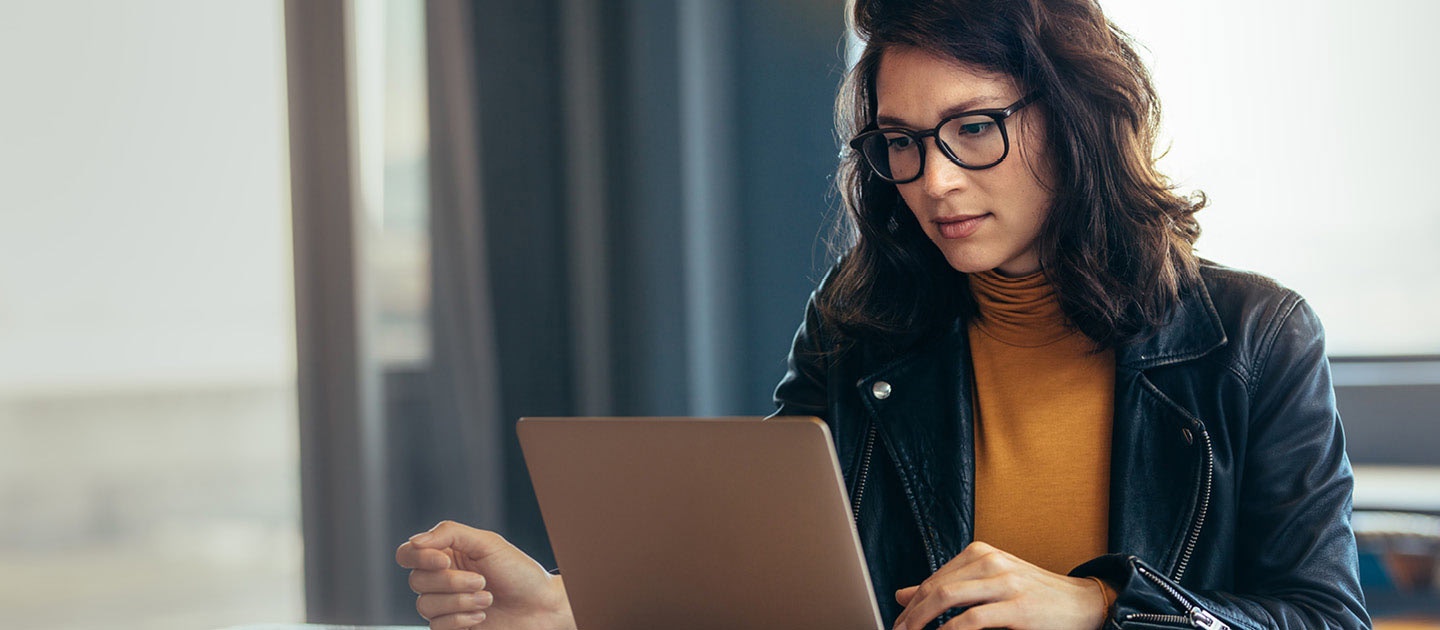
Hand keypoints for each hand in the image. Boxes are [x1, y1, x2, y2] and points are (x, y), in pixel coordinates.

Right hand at [395, 520, 575, 629]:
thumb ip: (449, 533)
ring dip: (460, 602)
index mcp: (446, 554)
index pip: (408, 554)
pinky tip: (482, 615)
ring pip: (425, 605)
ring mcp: (445, 605)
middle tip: (483, 581)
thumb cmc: (518, 572)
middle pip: (416, 581)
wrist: (541, 607)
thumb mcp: (487, 543)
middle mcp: (441, 579)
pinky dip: (460, 620)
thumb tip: (415, 541)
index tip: (445, 560)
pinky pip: (436, 626)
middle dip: (451, 582)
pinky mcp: (451, 628)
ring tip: (487, 598)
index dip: (419, 558)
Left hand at [892, 542, 1107, 629]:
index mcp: (981, 553)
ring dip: (922, 621)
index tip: (899, 622)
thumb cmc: (1035, 595)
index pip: (934, 579)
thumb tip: (902, 595)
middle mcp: (991, 561)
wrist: (1084, 603)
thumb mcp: (988, 584)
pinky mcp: (1018, 607)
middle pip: (936, 587)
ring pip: (947, 598)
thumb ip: (948, 587)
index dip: (911, 604)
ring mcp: (1005, 582)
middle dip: (911, 614)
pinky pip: (972, 620)